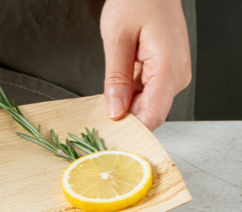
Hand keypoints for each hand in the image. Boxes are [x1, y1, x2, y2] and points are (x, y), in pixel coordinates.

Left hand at [101, 0, 191, 130]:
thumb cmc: (137, 1)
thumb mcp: (117, 39)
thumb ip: (116, 79)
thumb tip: (115, 112)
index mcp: (168, 67)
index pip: (153, 116)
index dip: (131, 130)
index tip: (109, 134)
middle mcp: (176, 76)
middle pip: (149, 115)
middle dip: (124, 119)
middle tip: (99, 114)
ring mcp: (173, 76)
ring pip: (145, 108)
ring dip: (125, 107)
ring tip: (109, 93)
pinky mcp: (166, 75)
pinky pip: (146, 96)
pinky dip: (129, 97)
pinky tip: (117, 88)